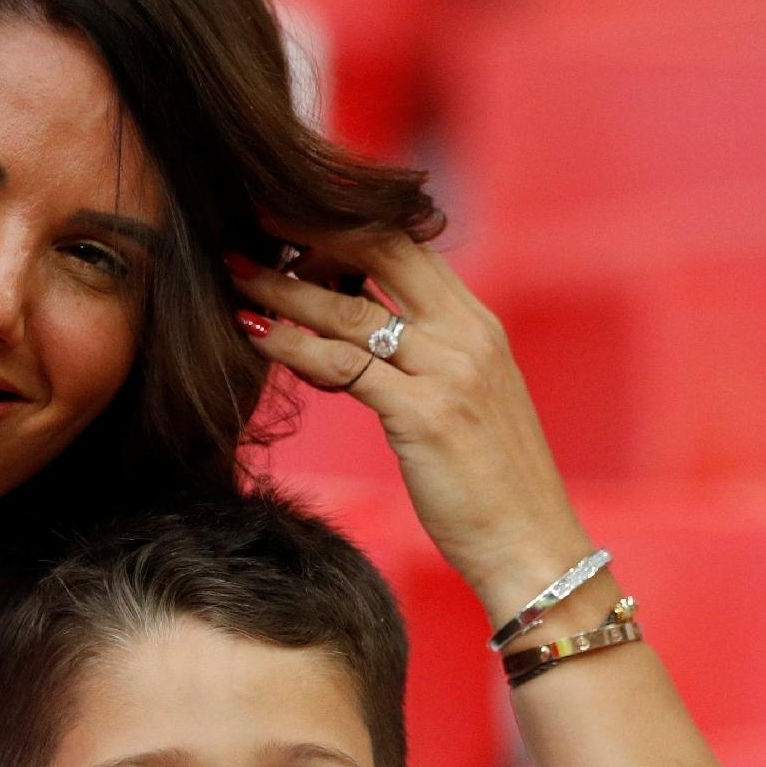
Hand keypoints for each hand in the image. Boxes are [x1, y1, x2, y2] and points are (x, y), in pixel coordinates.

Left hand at [226, 230, 590, 625]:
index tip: (290, 218)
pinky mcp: (424, 414)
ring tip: (233, 272)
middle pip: (381, 249)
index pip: (408, 243)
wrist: (531, 549)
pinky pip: (342, 365)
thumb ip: (426, 358)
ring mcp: (448, 371)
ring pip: (349, 307)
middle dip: (310, 229)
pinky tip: (252, 334)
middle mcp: (467, 335)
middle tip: (250, 218)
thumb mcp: (466, 401)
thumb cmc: (490, 486)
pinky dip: (290, 345)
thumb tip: (369, 336)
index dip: (345, 223)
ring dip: (281, 286)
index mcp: (478, 325)